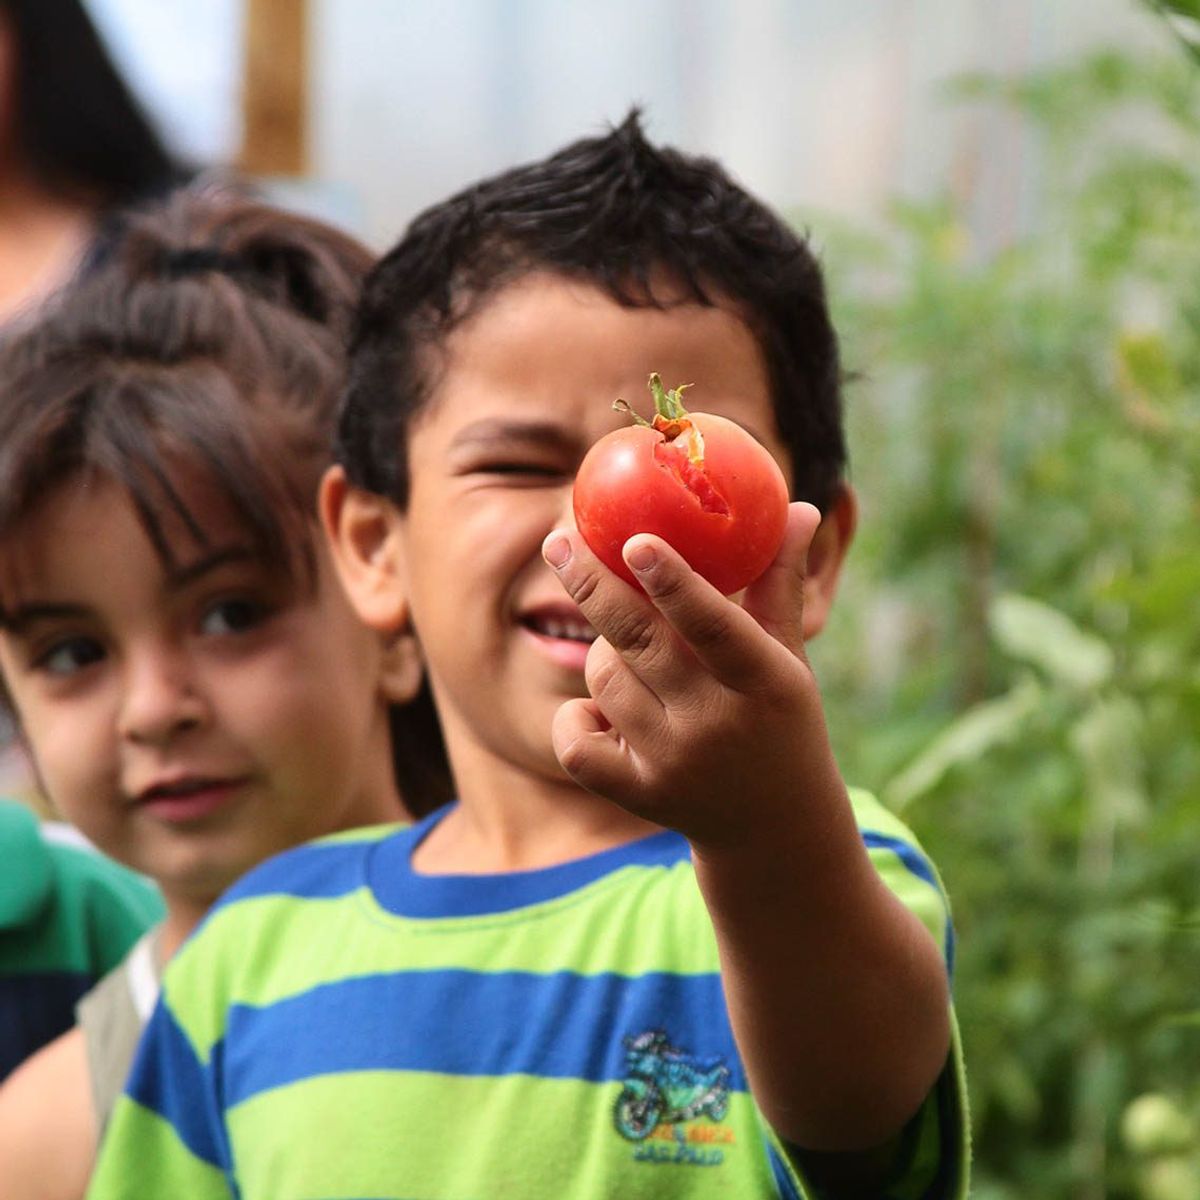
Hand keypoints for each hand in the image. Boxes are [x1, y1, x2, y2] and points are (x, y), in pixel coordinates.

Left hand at [543, 502, 840, 846]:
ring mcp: (673, 765)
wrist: (774, 829)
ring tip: (632, 652)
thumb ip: (782, 583)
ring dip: (605, 651)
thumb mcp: (789, 659)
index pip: (714, 626)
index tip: (635, 540)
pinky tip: (602, 709)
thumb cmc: (778, 720)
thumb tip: (802, 506)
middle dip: (592, 585)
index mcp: (765, 683)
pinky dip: (577, 716)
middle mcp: (718, 726)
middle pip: (637, 643)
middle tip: (560, 541)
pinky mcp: (636, 794)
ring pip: (604, 678)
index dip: (673, 583)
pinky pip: (575, 739)